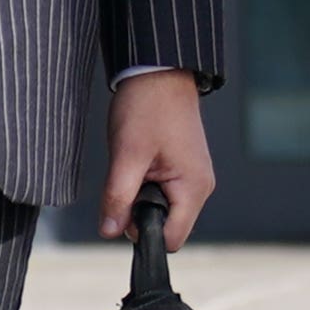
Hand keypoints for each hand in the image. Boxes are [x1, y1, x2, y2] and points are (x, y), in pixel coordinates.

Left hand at [104, 72, 218, 246]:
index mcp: (194, 188)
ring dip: (141, 196)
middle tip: (127, 178)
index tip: (124, 208)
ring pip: (162, 208)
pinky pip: (163, 191)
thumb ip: (118, 198)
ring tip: (134, 164)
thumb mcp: (127, 155)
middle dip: (140, 212)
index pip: (171, 239)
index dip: (143, 232)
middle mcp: (200, 186)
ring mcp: (192, 176)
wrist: (158, 70)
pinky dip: (145, 184)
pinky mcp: (183, 167)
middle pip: (167, 225)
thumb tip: (109, 231)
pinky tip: (139, 160)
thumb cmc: (148, 106)